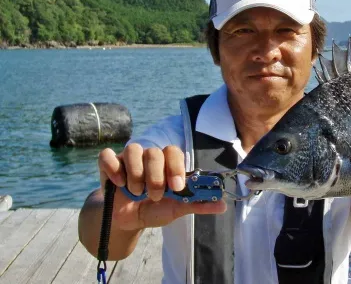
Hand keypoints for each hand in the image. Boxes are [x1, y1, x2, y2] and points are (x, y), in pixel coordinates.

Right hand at [98, 143, 225, 231]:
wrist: (127, 220)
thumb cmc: (154, 209)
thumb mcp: (176, 209)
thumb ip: (198, 205)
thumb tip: (223, 205)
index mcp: (166, 164)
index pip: (174, 151)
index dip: (175, 167)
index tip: (176, 187)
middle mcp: (148, 158)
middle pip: (154, 151)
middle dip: (155, 177)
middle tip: (155, 196)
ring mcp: (128, 159)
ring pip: (133, 149)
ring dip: (136, 175)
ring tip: (137, 193)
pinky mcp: (108, 164)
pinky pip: (107, 155)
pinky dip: (113, 168)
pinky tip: (118, 183)